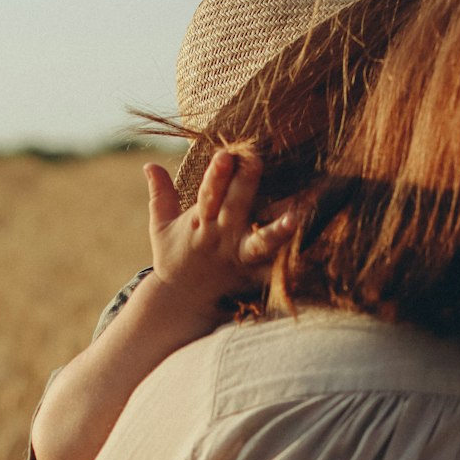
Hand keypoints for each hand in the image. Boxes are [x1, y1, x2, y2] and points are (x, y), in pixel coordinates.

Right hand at [144, 150, 295, 317]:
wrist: (179, 303)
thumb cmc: (173, 259)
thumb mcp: (160, 227)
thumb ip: (160, 195)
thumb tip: (149, 165)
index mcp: (199, 222)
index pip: (207, 194)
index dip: (216, 176)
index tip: (225, 155)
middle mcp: (220, 238)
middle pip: (234, 208)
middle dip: (244, 185)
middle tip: (256, 160)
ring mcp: (238, 259)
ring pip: (259, 243)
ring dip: (277, 230)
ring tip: (296, 216)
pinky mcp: (252, 278)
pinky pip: (274, 272)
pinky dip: (290, 266)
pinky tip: (309, 255)